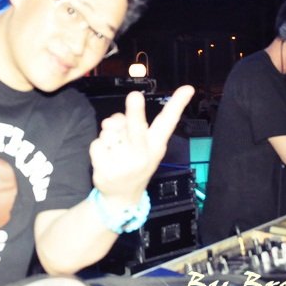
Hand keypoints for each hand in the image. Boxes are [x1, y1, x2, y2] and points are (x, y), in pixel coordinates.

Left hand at [88, 85, 193, 205]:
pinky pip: (97, 143)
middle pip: (136, 128)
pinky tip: (106, 159)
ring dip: (109, 135)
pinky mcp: (106, 170)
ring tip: (116, 150)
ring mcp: (124, 163)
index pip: (169, 121)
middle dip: (135, 112)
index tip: (187, 89)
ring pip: (110, 131)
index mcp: (156, 145)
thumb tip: (110, 121)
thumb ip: (131, 125)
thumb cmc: (134, 163)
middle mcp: (142, 154)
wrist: (122, 197)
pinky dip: (98, 147)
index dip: (178, 104)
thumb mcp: (142, 146)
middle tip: (135, 95)